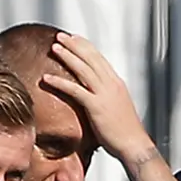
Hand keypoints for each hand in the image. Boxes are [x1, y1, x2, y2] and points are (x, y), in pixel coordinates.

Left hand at [42, 32, 154, 159]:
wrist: (134, 144)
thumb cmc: (125, 131)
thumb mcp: (116, 108)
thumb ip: (106, 98)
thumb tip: (95, 97)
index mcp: (116, 83)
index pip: (99, 58)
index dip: (86, 46)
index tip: (74, 38)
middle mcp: (111, 84)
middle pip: (91, 58)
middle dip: (75, 45)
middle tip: (61, 36)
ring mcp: (104, 94)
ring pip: (83, 69)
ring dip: (67, 56)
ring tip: (54, 47)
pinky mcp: (96, 106)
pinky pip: (75, 90)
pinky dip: (59, 82)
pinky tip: (47, 78)